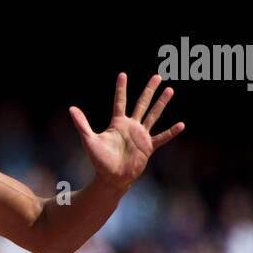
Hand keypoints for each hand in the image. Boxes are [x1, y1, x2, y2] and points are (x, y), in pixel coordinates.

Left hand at [69, 73, 183, 188]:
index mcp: (117, 123)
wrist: (111, 178)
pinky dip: (171, 132)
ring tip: (169, 90)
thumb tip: (71, 108)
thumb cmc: (99, 160)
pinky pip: (161, 137)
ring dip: (161, 103)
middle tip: (157, 76)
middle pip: (141, 104)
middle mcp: (131, 126)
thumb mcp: (89, 140)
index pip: (120, 102)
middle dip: (149, 90)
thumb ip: (82, 124)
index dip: (121, 88)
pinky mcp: (148, 147)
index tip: (123, 74)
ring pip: (153, 115)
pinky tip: (181, 124)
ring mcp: (140, 136)